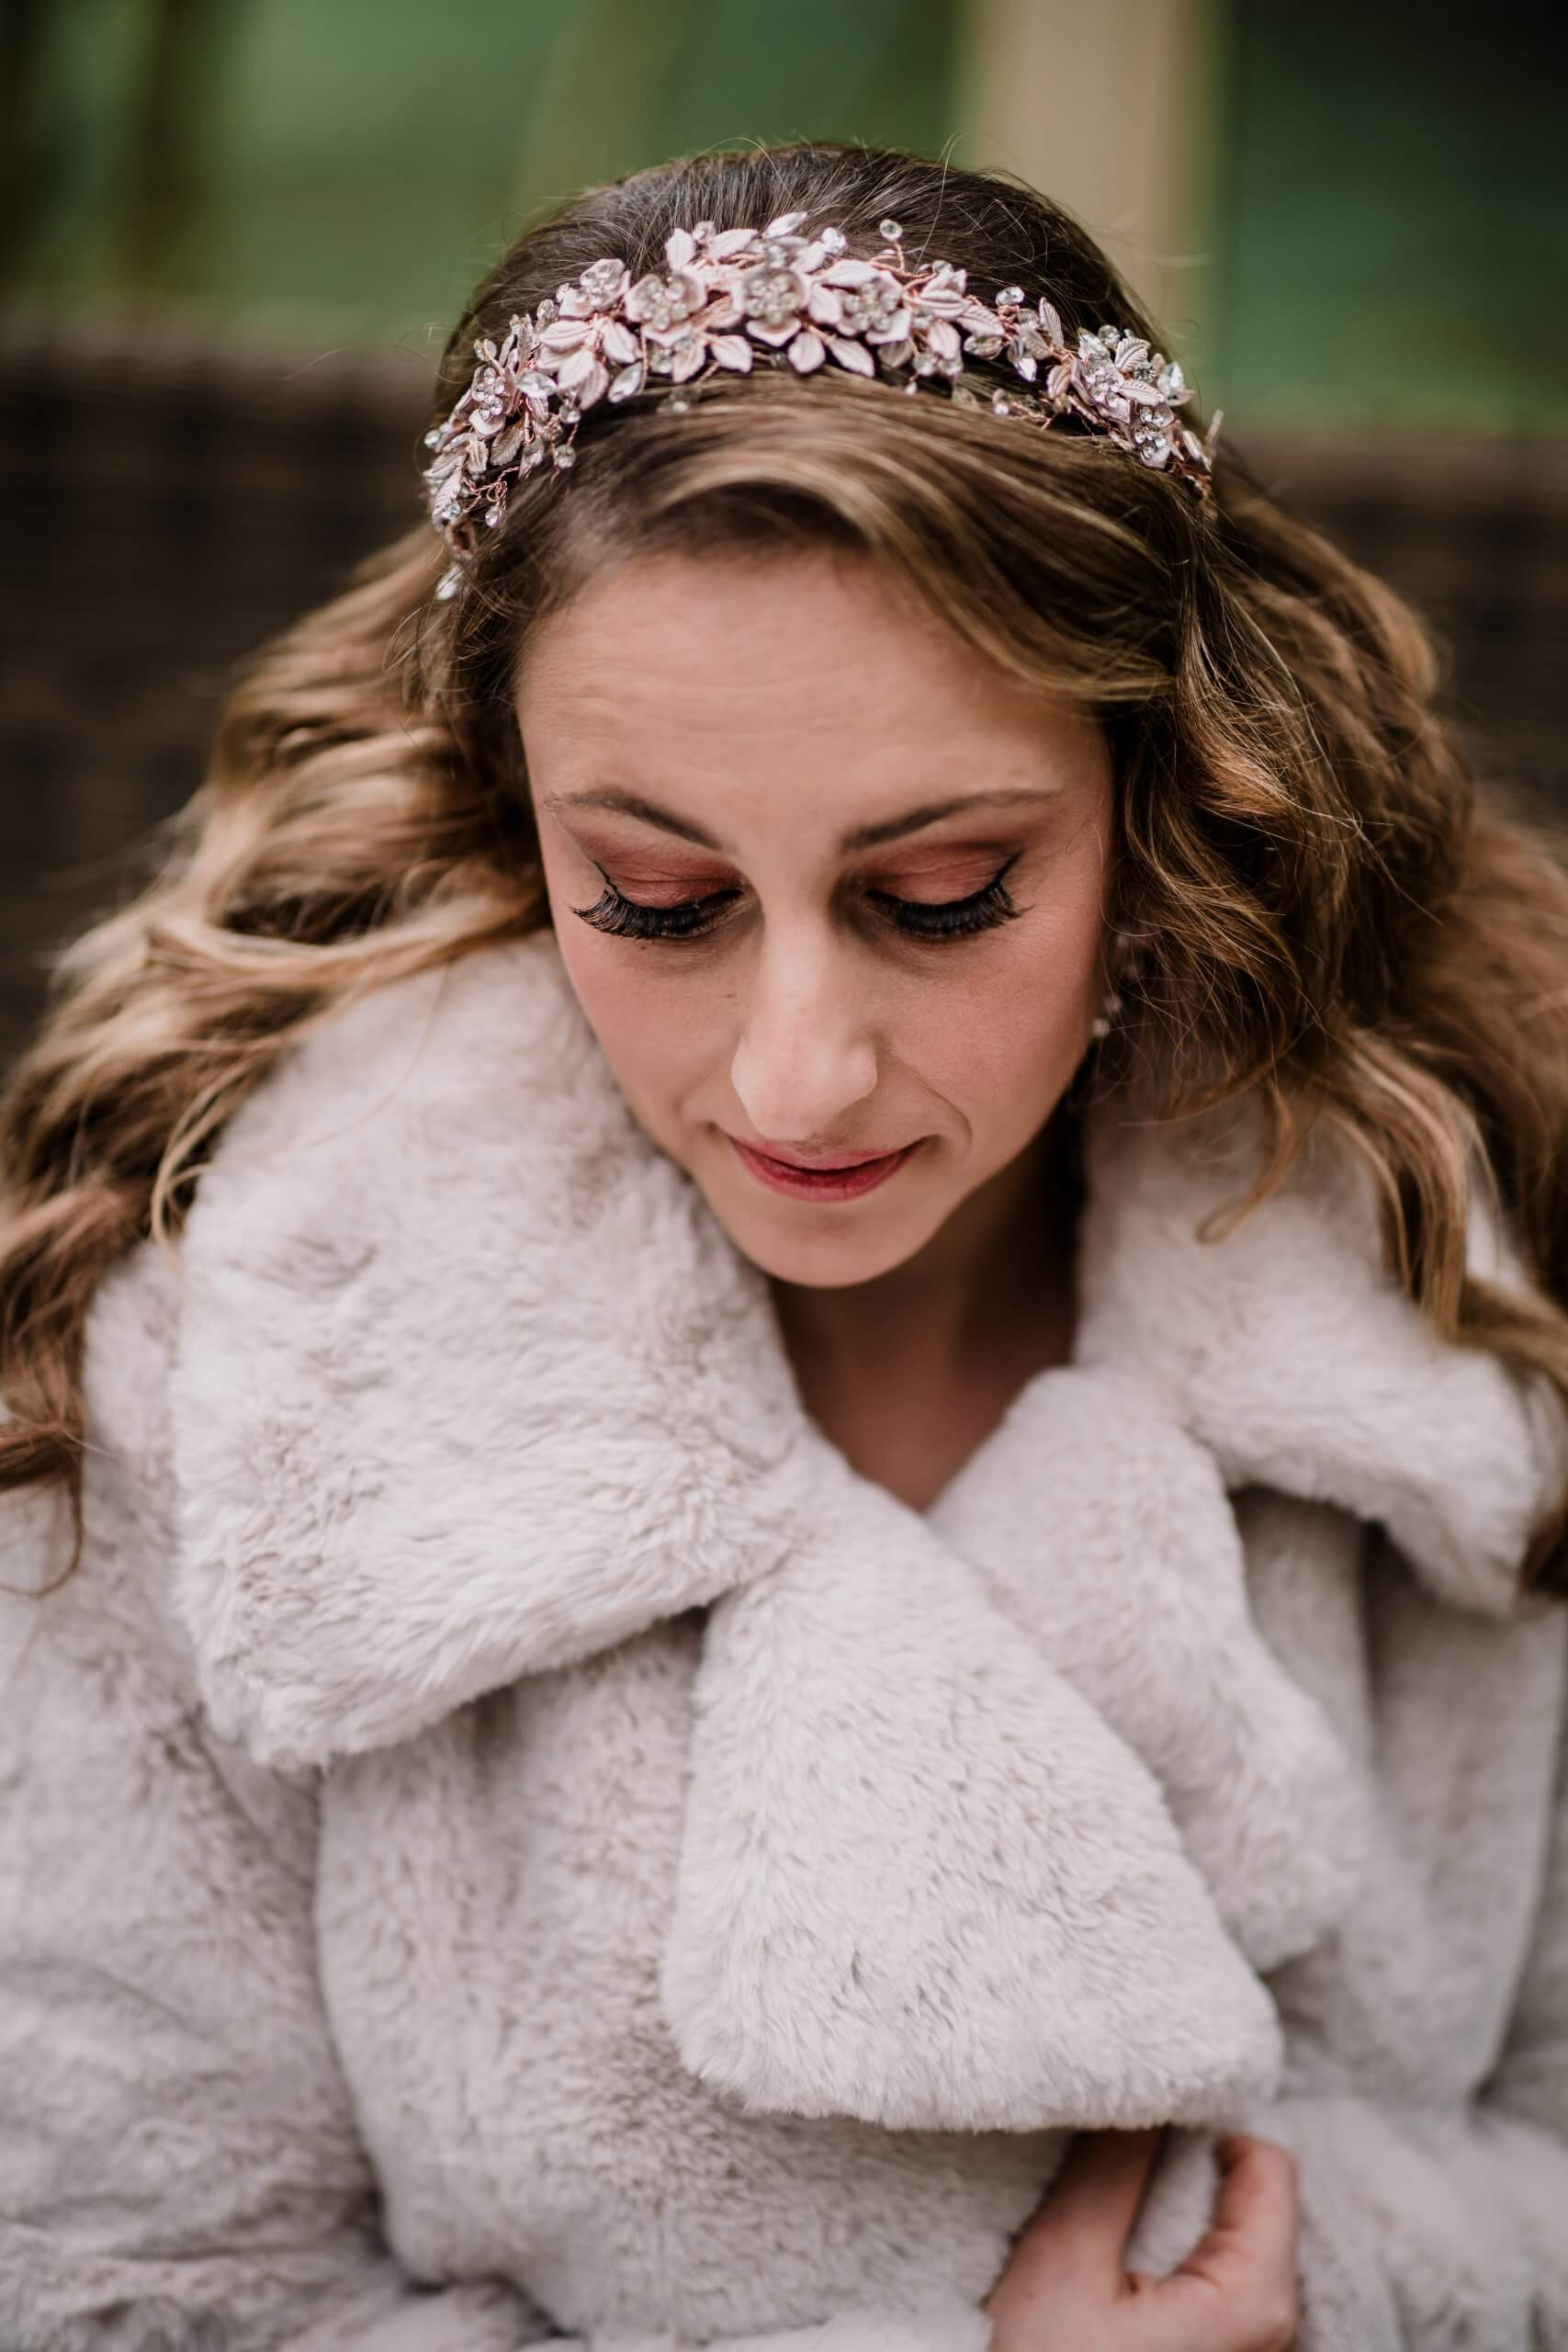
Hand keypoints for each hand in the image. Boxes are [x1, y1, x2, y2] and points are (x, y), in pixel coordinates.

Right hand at [984, 2128, 1298, 2350]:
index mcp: (1257, 2301)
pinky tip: (1114, 2283)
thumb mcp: (1065, 2262)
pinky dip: (1167, 2267)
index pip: (1267, 2165)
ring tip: (1103, 2238)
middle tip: (1109, 2181)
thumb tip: (1145, 2092)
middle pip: (1249, 2205)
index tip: (1138, 2126)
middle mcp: (1274, 2336)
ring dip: (1168, 2224)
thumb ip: (1113, 2168)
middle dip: (1181, 2179)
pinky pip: (1209, 2290)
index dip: (1202, 2130)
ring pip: (1226, 2247)